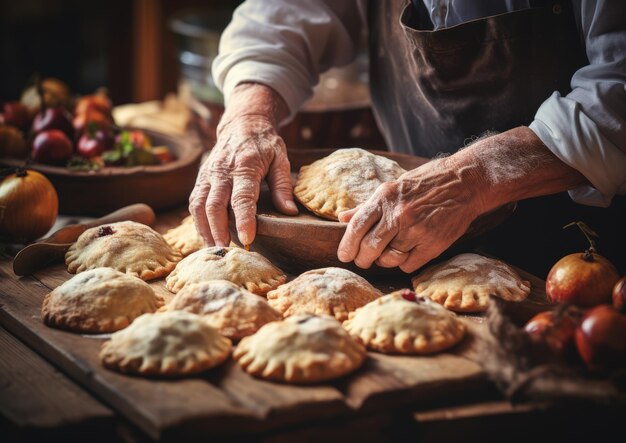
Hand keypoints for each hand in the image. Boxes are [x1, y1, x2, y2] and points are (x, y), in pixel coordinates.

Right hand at [189, 84, 296, 246]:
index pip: (242, 196)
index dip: (244, 219)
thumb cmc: (264, 144)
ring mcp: (208, 175)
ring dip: (205, 230)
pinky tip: (207, 237)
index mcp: (245, 165)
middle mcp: (222, 171)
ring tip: (215, 250)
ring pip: (199, 206)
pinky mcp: (200, 180)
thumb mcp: (281, 159)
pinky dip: (198, 223)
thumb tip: (290, 213)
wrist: (241, 124)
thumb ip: (284, 186)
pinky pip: (194, 204)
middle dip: (219, 230)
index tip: (248, 239)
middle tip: (227, 251)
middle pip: (214, 205)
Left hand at [336, 156, 483, 272]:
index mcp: (384, 199)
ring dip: (383, 260)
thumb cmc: (425, 184)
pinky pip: (408, 264)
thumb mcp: (392, 188)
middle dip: (362, 259)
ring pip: (388, 259)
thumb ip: (367, 206)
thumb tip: (342, 218)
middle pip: (369, 247)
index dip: (346, 246)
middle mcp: (398, 215)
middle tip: (362, 261)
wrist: (464, 182)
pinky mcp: (432, 244)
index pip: (356, 227)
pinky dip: (403, 263)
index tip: (344, 255)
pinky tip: (406, 253)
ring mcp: (416, 231)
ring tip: (386, 254)